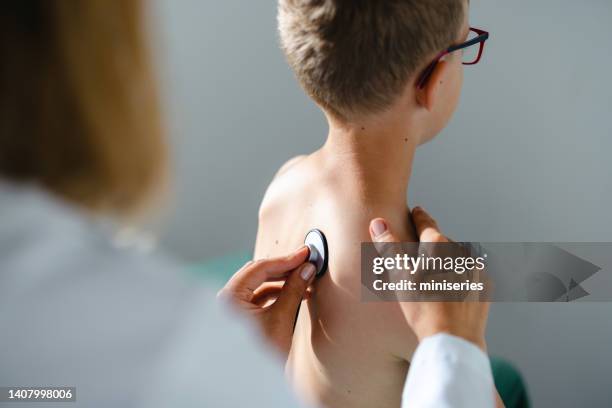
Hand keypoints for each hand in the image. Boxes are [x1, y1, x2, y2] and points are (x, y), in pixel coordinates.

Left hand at [218, 246, 315, 356]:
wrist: (254, 385)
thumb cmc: (262, 356)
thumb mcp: (281, 319)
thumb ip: (293, 290)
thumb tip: (306, 269)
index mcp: (229, 298)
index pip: (259, 268)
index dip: (285, 259)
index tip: (304, 253)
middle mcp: (226, 300)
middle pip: (257, 273)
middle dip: (284, 268)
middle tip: (306, 261)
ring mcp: (232, 308)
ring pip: (259, 284)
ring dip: (282, 281)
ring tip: (305, 278)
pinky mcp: (241, 316)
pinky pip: (259, 296)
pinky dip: (277, 292)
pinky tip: (296, 292)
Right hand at [369, 206, 489, 350]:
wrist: (454, 340)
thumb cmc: (423, 308)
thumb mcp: (400, 276)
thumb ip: (390, 247)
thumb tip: (378, 222)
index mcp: (439, 245)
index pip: (426, 223)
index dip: (419, 216)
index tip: (417, 210)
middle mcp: (461, 252)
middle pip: (442, 242)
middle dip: (431, 245)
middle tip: (420, 253)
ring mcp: (476, 270)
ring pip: (457, 258)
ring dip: (447, 262)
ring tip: (435, 276)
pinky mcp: (485, 287)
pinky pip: (469, 275)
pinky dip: (460, 277)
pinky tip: (451, 290)